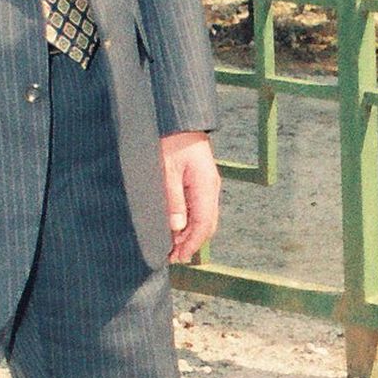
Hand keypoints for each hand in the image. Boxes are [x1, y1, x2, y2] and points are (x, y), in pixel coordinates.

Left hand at [160, 131, 222, 260]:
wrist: (178, 119)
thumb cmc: (170, 141)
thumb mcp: (166, 171)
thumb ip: (172, 200)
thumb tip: (177, 227)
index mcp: (206, 186)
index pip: (203, 224)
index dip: (191, 244)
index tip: (178, 257)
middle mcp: (211, 188)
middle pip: (207, 225)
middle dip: (191, 243)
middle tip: (173, 257)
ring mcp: (208, 185)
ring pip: (204, 218)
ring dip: (190, 234)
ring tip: (172, 246)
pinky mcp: (201, 182)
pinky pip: (199, 208)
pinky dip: (189, 222)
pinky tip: (176, 228)